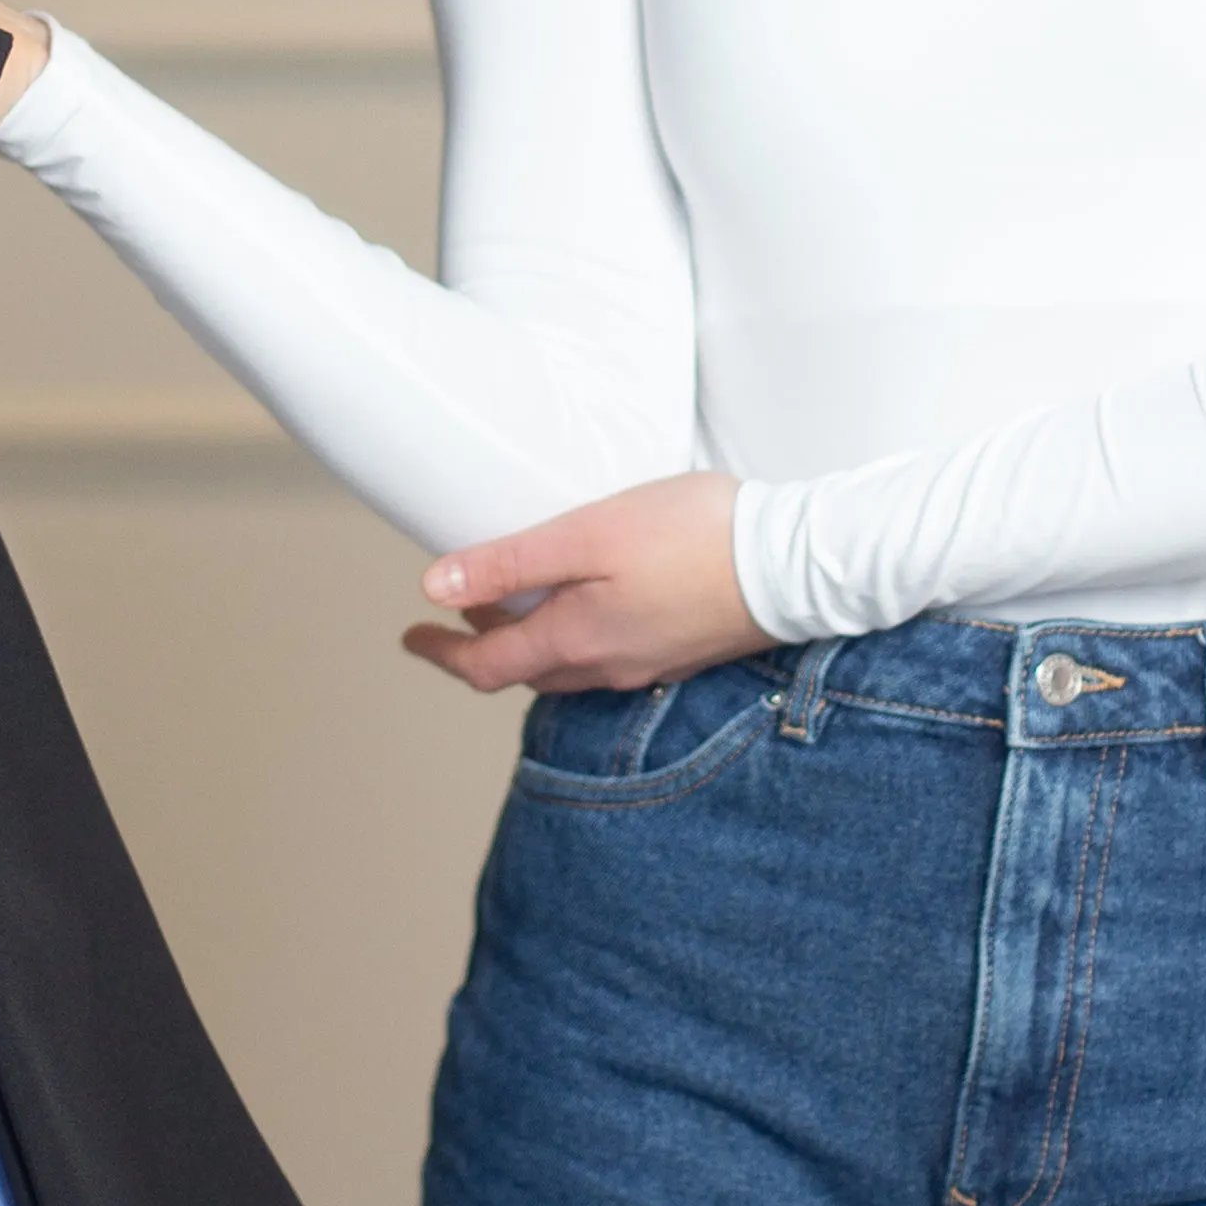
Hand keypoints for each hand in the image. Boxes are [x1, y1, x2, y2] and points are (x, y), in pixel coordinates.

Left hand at [401, 470, 763, 698]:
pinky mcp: (682, 650)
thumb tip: (435, 587)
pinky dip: (579, 636)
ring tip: (518, 601)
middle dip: (483, 644)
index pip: (485, 666)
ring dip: (533, 641)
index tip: (410, 637)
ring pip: (569, 666)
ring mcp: (649, 663)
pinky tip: (592, 602)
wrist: (795, 564)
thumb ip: (509, 562)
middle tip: (459, 609)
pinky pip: (610, 655)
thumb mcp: (587, 536)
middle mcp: (608, 666)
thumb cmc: (693, 538)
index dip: (439, 653)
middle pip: (525, 669)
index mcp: (576, 641)